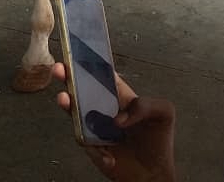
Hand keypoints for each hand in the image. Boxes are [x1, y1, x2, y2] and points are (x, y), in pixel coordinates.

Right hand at [53, 62, 177, 181]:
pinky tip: (110, 157)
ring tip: (65, 100)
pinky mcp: (92, 146)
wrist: (153, 174)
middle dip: (68, 77)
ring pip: (75, 112)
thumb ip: (145, 106)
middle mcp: (103, 107)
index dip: (88, 62)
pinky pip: (86, 144)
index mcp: (119, 95)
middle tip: (60, 69)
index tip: (76, 54)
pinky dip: (98, 151)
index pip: (101, 73)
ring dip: (68, 105)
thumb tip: (119, 118)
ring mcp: (95, 126)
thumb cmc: (158, 140)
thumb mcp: (163, 113)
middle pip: (80, 88)